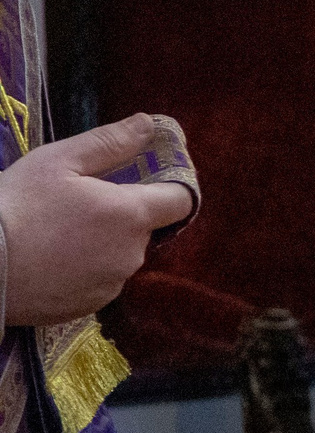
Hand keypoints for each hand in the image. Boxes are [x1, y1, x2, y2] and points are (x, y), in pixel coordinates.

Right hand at [0, 114, 193, 326]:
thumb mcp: (58, 161)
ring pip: (119, 255)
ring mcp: (110, 285)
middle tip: (77, 204)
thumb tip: (150, 124)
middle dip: (121, 213)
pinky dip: (83, 269)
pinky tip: (51, 259)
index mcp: (131, 216)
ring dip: (102, 242)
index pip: (180, 200)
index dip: (168, 186)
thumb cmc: (16, 207)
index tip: (143, 178)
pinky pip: (98, 281)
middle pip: (144, 228)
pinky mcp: (87, 308)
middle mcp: (131, 255)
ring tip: (58, 233)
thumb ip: (110, 142)